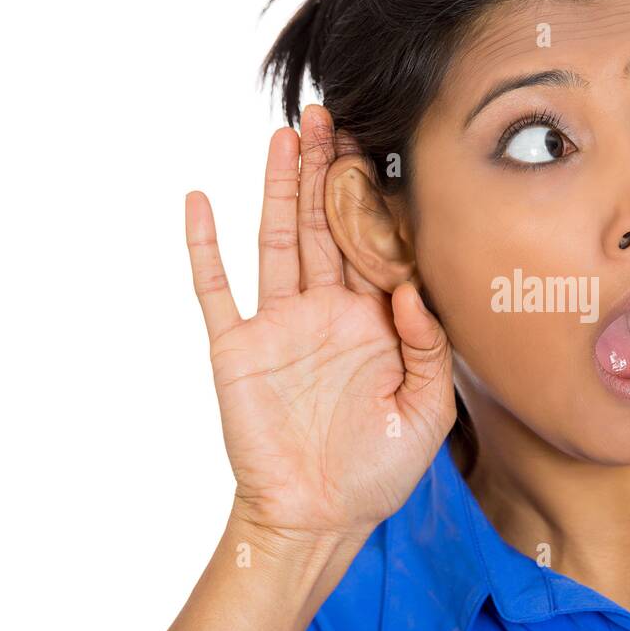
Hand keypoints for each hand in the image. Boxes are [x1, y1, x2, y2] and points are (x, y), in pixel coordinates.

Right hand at [184, 105, 456, 544]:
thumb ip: (430, 347)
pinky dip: (204, 246)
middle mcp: (326, 311)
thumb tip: (413, 286)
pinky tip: (199, 202)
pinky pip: (215, 289)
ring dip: (278, 187)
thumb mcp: (428, 410)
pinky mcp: (237, 347)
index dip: (374, 198)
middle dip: (327, 170)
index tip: (378, 145)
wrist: (319, 517)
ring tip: (286, 134)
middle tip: (329, 113)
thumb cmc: (379, 470)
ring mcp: (279, 324)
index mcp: (375, 321)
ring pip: (277, 239)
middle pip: (324, 225)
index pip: (374, 244)